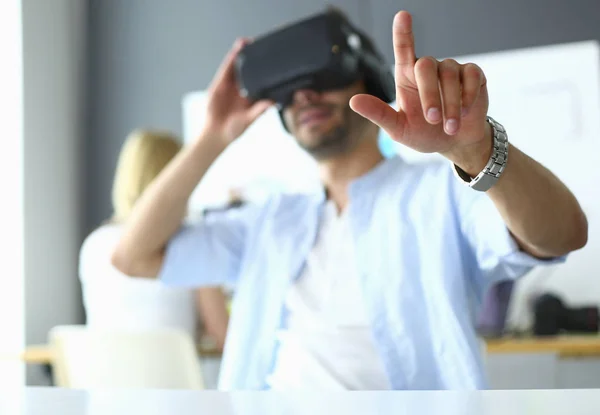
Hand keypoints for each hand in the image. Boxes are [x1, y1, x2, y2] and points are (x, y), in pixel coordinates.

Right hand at [202, 38, 272, 144]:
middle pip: (251, 69)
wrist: (216, 133)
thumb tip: (273, 102)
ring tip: (248, 41)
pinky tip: (236, 50)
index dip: (267, 69)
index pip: (262, 79)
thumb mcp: (250, 120)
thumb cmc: (235, 129)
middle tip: (262, 44)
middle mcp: (243, 88)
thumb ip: (260, 110)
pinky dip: (231, 59)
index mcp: (253, 96)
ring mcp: (232, 85)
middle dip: (255, 58)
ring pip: (238, 66)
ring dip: (242, 54)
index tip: (274, 59)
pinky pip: (226, 69)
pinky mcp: (221, 83)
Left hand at [350, 11, 490, 163]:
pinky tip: (465, 112)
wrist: (454, 144)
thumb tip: (353, 101)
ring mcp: (451, 69)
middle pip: (426, 65)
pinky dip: (468, 97)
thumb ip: (378, 114)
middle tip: (432, 120)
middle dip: (430, 95)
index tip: (402, 16)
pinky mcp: (472, 74)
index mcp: (406, 77)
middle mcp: (428, 69)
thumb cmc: (424, 134)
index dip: (403, 33)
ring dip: (450, 104)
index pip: (403, 50)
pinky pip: (471, 76)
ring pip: (450, 74)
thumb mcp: (398, 129)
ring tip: (450, 127)